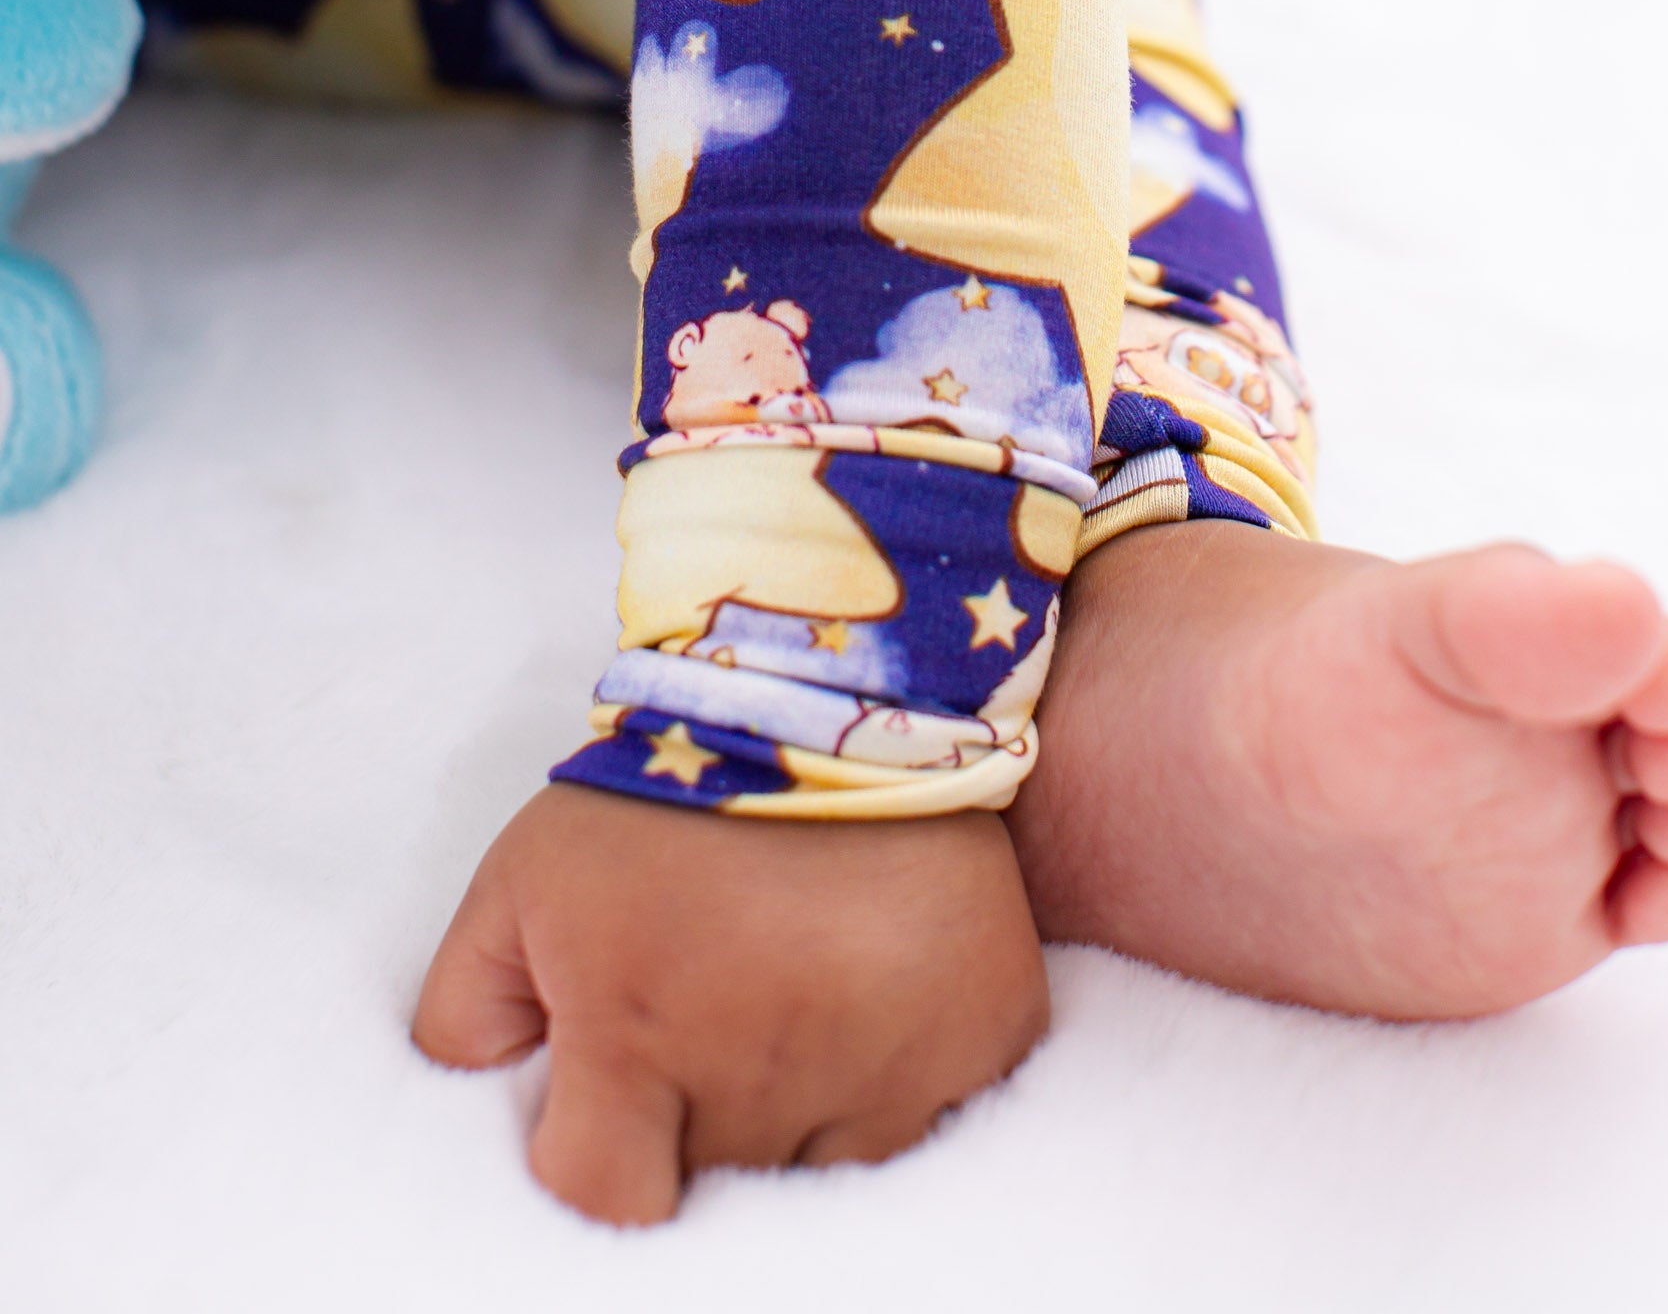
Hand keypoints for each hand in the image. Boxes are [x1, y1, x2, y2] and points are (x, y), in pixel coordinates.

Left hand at [413, 782, 1048, 1222]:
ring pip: (832, 1164)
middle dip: (706, 1114)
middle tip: (715, 1007)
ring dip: (808, 1104)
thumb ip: (465, 1011)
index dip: (604, 1167)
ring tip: (795, 993)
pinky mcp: (983, 1032)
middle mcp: (766, 1070)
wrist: (833, 679)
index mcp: (640, 1037)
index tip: (614, 1113)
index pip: (610, 1208)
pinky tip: (878, 992)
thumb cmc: (666, 788)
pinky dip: (907, 1074)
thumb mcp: (523, 881)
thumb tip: (472, 1107)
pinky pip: (938, 1117)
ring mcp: (890, 1061)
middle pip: (726, 1177)